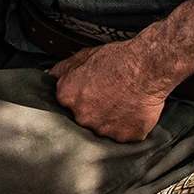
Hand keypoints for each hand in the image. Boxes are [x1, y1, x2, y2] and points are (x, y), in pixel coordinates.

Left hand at [48, 41, 171, 142]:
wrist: (146, 67)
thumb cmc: (117, 60)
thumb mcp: (83, 57)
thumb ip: (61, 70)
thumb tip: (47, 77)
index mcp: (68, 97)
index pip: (65, 106)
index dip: (78, 100)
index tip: (88, 96)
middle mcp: (82, 117)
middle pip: (83, 120)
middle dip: (93, 112)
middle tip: (107, 99)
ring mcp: (103, 129)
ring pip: (103, 130)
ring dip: (110, 121)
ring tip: (121, 104)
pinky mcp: (125, 136)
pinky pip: (124, 136)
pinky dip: (128, 127)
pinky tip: (132, 112)